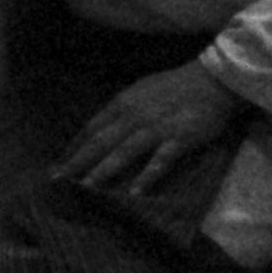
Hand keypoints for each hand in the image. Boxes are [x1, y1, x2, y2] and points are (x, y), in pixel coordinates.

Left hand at [54, 59, 241, 199]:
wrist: (213, 79)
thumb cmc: (175, 86)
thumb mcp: (141, 92)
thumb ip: (122, 110)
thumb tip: (101, 130)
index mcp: (123, 103)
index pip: (91, 128)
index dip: (74, 147)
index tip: (58, 164)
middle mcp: (134, 115)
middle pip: (100, 142)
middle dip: (78, 162)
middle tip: (58, 181)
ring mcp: (156, 127)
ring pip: (124, 151)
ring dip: (103, 170)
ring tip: (86, 189)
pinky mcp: (179, 138)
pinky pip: (160, 160)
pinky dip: (146, 176)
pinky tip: (134, 192)